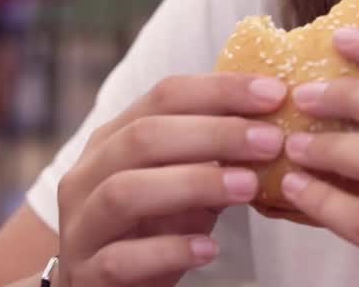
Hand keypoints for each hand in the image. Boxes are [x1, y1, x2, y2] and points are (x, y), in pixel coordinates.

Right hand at [56, 73, 288, 285]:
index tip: (275, 94)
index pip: (165, 96)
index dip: (220, 90)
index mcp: (112, 139)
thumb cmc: (151, 228)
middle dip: (214, 133)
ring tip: (247, 187)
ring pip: (125, 191)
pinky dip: (168, 251)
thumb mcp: (185, 183)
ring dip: (193, 183)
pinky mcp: (86, 274)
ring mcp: (81, 226)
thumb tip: (277, 124)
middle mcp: (88, 175)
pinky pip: (120, 259)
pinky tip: (209, 248)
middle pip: (144, 137)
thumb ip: (216, 156)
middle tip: (271, 140)